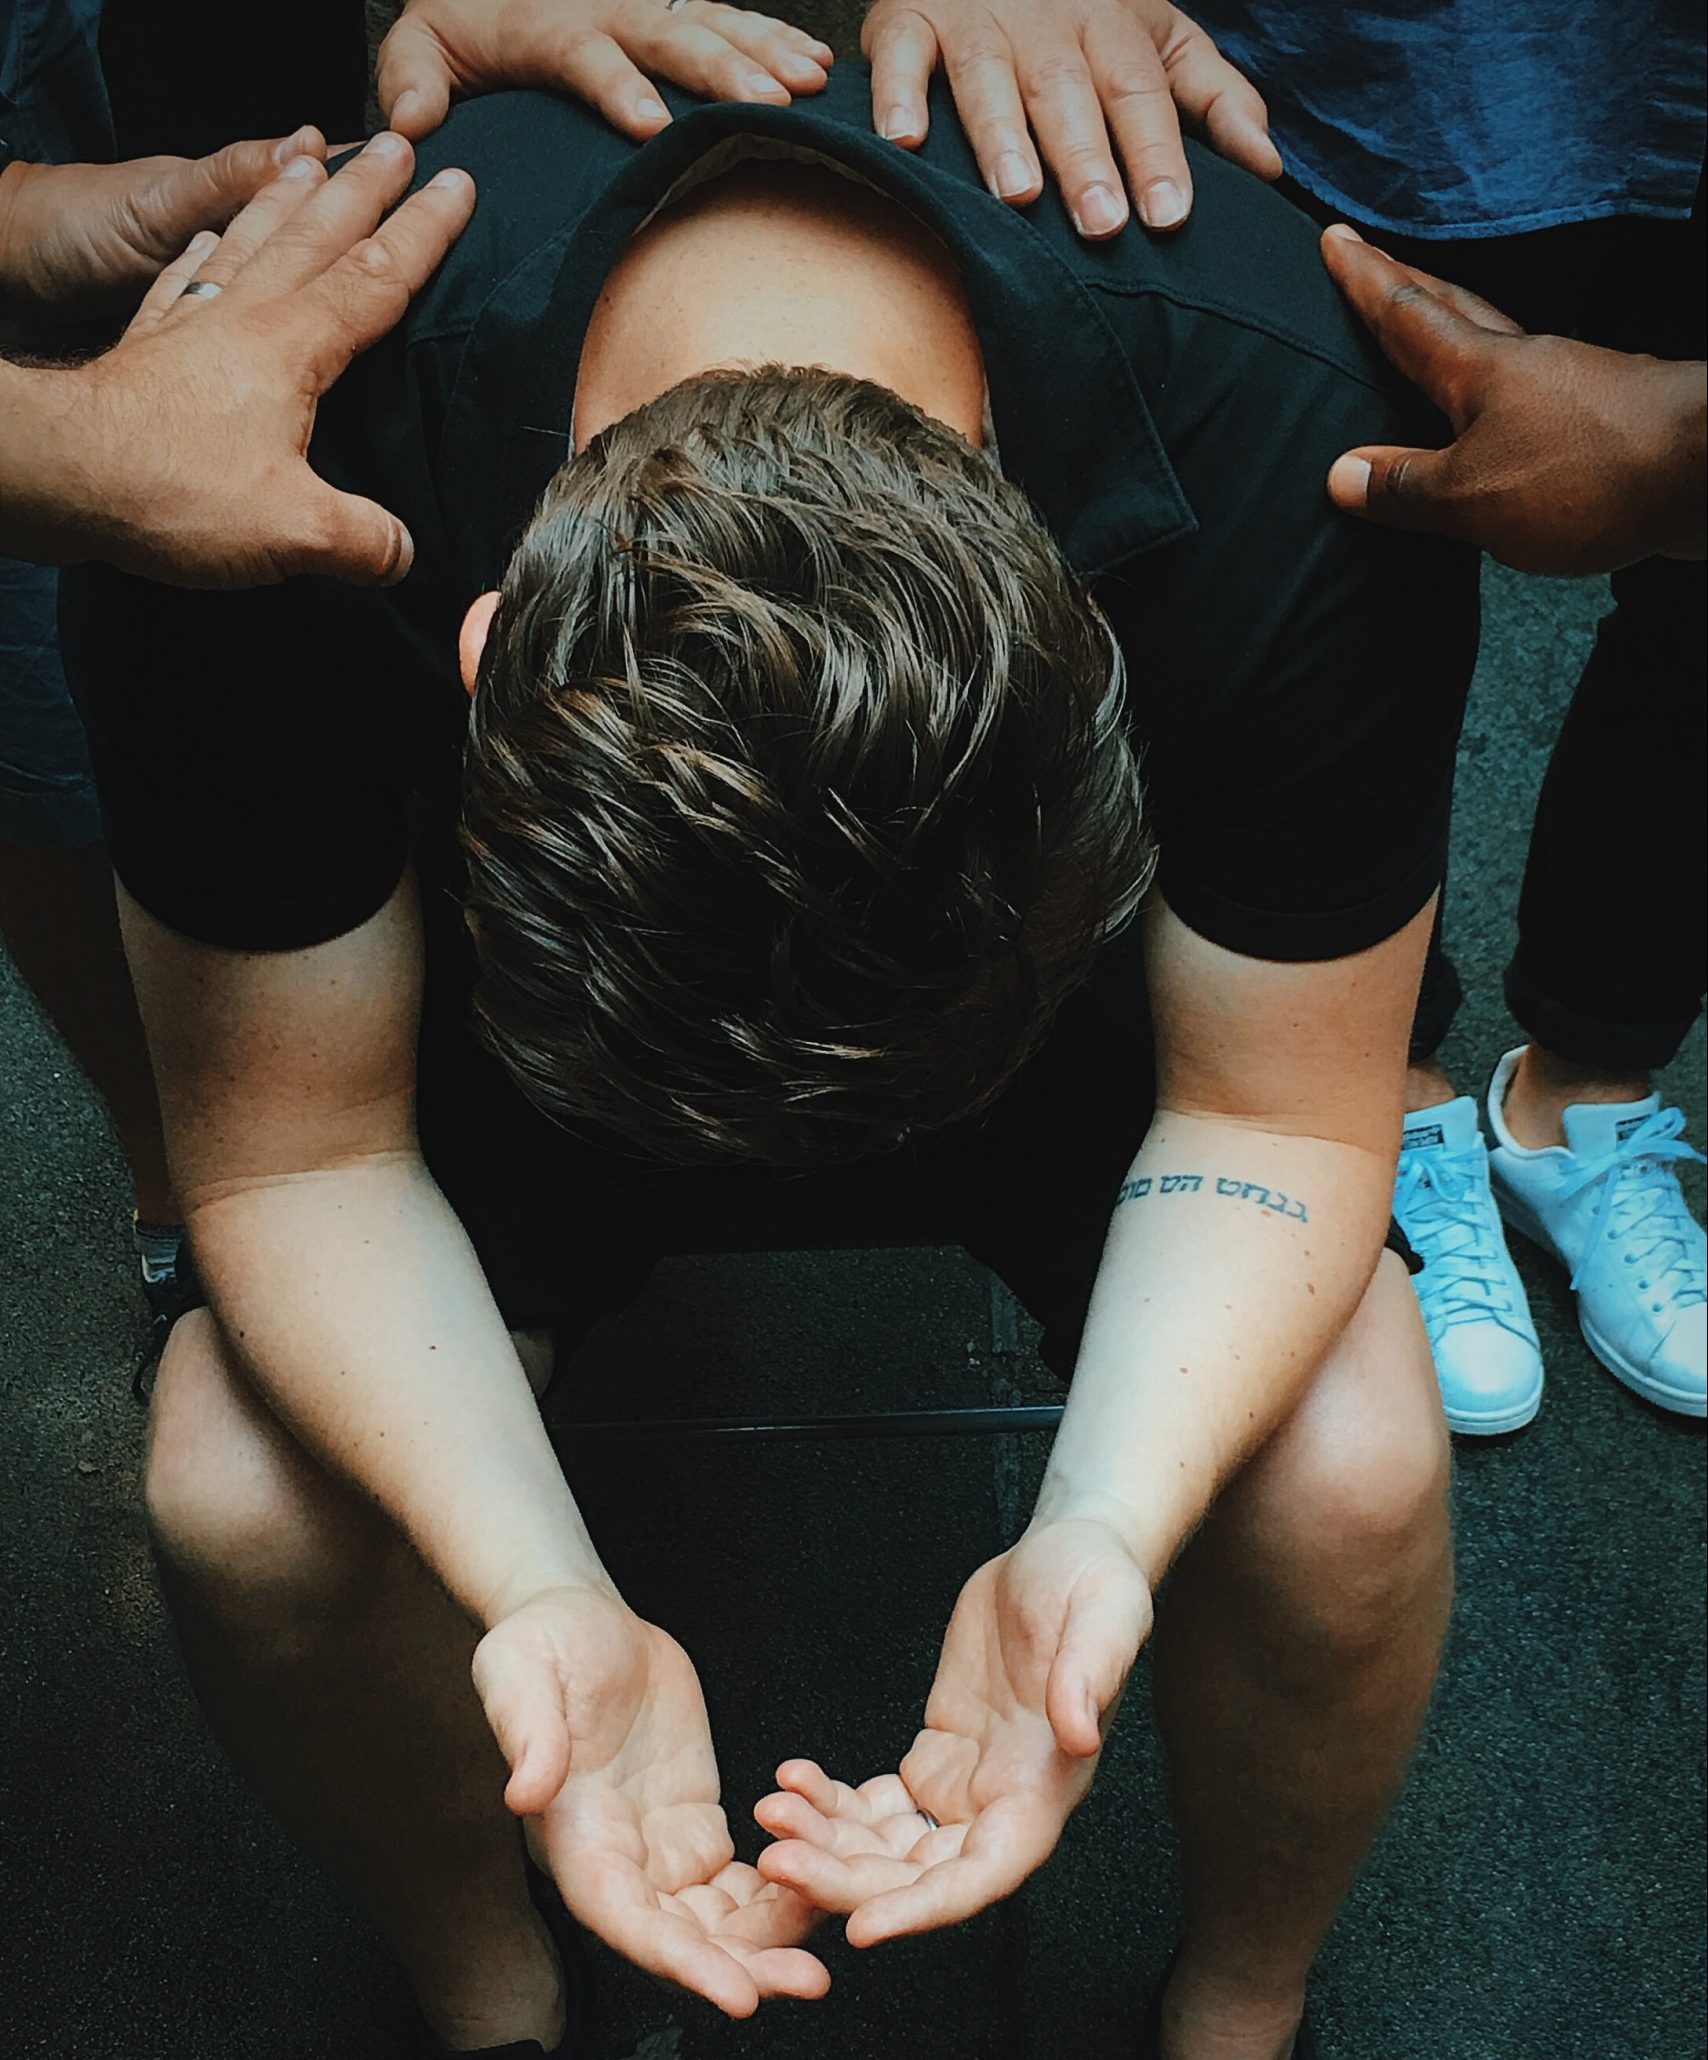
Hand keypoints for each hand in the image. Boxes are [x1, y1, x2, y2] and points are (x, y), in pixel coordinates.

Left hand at [28, 133, 474, 587]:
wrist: (58, 473)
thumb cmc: (173, 489)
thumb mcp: (294, 531)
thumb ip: (363, 540)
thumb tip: (401, 553)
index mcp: (292, 346)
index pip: (375, 277)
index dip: (423, 232)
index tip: (457, 185)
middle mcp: (243, 317)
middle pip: (316, 236)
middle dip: (363, 189)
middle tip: (396, 144)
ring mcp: (191, 323)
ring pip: (250, 240)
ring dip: (288, 199)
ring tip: (310, 159)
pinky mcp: (148, 347)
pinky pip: (183, 279)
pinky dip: (202, 251)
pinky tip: (206, 240)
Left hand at [378, 0, 833, 142]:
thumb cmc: (458, 21)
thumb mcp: (419, 45)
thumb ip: (410, 78)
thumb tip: (411, 124)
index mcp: (545, 24)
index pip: (584, 53)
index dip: (616, 85)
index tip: (648, 125)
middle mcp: (604, 6)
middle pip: (667, 34)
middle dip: (719, 68)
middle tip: (766, 102)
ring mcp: (643, 4)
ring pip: (709, 21)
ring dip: (763, 50)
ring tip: (807, 81)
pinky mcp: (671, 8)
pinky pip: (728, 16)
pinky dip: (773, 35)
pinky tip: (816, 62)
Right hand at [474, 1584, 830, 2013]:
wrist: (581, 1618)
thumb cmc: (541, 1643)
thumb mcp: (522, 1673)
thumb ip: (528, 1732)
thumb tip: (524, 1791)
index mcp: (575, 1836)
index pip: (627, 1919)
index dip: (681, 1961)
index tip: (737, 1995)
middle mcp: (618, 1857)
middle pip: (682, 1937)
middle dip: (743, 1966)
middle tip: (809, 1979)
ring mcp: (658, 1843)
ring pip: (718, 1917)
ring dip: (771, 1936)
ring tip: (830, 1941)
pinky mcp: (692, 1818)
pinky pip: (740, 1875)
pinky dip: (782, 1887)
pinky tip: (825, 1885)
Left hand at [755, 1519, 1151, 1941]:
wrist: (1062, 1556)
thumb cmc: (1095, 1583)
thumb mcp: (1105, 1617)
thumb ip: (1090, 1677)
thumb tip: (1079, 1733)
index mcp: (1045, 1789)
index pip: (983, 1875)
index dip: (924, 1909)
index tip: (864, 1928)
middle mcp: (1003, 1804)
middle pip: (919, 1877)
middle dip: (847, 1880)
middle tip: (777, 1861)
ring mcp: (965, 1786)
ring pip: (887, 1849)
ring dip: (826, 1844)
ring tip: (770, 1813)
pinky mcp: (937, 1756)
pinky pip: (875, 1806)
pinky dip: (829, 1803)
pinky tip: (792, 1780)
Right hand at [862, 0, 1278, 237]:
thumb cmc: (1083, 17)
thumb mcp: (1160, 41)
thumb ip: (1214, 99)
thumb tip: (1268, 167)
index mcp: (1112, 30)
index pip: (1142, 95)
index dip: (1157, 154)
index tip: (1170, 216)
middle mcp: (1045, 24)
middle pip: (1070, 93)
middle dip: (1086, 157)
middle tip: (1101, 223)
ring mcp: (975, 19)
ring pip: (989, 75)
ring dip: (1001, 134)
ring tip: (1018, 193)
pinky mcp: (908, 18)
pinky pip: (900, 54)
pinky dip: (897, 95)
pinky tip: (905, 141)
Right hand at [1321, 224, 1707, 574]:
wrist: (1706, 470)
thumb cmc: (1587, 474)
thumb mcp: (1472, 495)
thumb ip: (1406, 487)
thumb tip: (1344, 474)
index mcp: (1479, 370)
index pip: (1406, 314)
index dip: (1366, 280)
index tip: (1336, 240)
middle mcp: (1524, 362)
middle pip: (1454, 312)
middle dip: (1407, 286)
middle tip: (1374, 261)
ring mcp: (1569, 385)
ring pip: (1497, 347)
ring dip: (1456, 334)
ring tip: (1428, 335)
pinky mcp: (1604, 419)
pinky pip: (1532, 394)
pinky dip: (1500, 393)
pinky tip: (1500, 414)